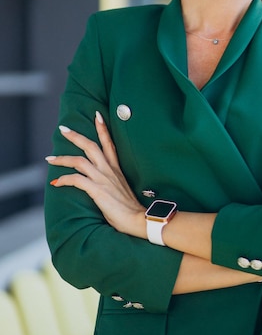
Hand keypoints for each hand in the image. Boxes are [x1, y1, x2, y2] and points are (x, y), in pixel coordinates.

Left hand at [46, 111, 146, 236]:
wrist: (138, 219)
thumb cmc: (130, 209)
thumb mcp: (122, 189)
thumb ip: (112, 183)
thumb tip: (104, 185)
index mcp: (116, 169)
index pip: (109, 143)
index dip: (102, 129)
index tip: (97, 115)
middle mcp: (109, 170)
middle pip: (91, 146)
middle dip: (75, 136)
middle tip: (63, 129)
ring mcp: (103, 179)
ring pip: (79, 160)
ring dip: (62, 159)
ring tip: (50, 158)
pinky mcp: (97, 190)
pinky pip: (76, 179)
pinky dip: (64, 179)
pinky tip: (56, 183)